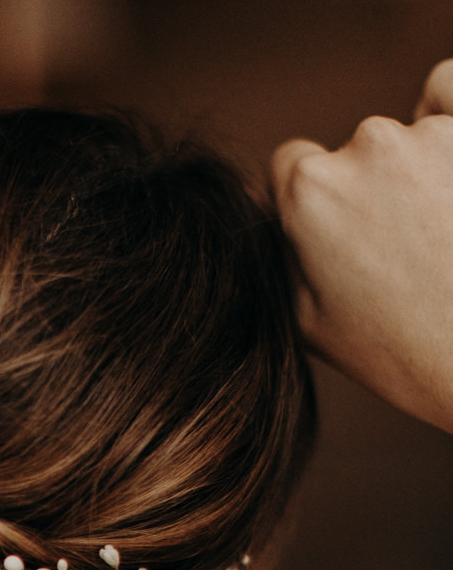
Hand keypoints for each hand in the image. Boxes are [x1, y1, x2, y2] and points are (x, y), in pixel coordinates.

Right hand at [271, 60, 452, 431]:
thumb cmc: (402, 351)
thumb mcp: (307, 319)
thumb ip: (279, 253)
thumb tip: (266, 208)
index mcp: (310, 193)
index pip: (289, 165)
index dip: (310, 203)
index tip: (339, 237)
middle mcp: (368, 146)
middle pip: (354, 153)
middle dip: (369, 191)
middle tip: (400, 253)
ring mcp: (435, 132)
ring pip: (409, 131)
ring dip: (420, 169)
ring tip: (441, 235)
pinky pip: (450, 86)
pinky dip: (449, 109)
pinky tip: (452, 164)